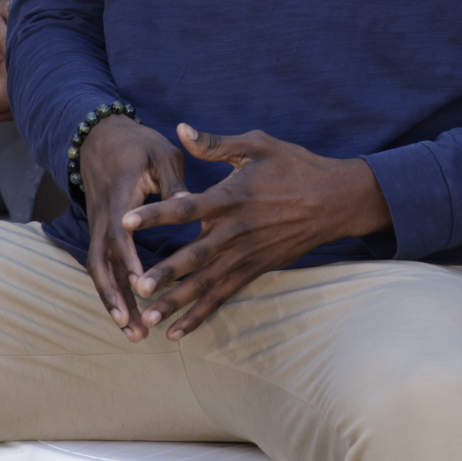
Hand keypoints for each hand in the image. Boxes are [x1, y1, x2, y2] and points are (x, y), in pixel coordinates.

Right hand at [78, 115, 189, 339]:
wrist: (99, 136)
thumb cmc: (137, 144)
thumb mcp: (161, 154)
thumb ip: (175, 183)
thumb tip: (192, 208)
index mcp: (120, 195)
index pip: (119, 232)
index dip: (129, 258)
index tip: (142, 282)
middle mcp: (103, 217)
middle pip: (102, 263)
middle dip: (115, 297)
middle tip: (132, 327)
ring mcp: (97, 226)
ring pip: (99, 270)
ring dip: (112, 302)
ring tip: (131, 333)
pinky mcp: (100, 232)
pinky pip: (102, 266)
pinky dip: (112, 291)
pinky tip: (126, 315)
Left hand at [122, 125, 389, 339]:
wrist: (334, 199)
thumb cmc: (294, 166)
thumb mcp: (257, 145)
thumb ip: (215, 144)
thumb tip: (180, 129)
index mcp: (232, 197)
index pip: (187, 207)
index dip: (156, 213)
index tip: (127, 221)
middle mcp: (236, 231)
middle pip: (195, 256)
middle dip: (165, 272)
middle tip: (136, 285)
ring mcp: (246, 255)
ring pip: (206, 283)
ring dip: (177, 301)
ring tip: (149, 316)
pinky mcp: (255, 270)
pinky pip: (224, 296)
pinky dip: (201, 315)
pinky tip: (177, 331)